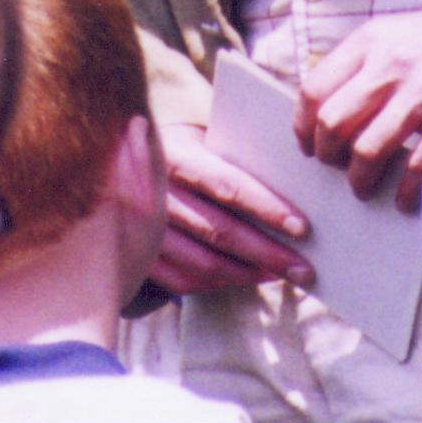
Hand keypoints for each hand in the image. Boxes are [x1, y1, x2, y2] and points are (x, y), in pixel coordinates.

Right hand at [150, 125, 314, 296]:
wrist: (117, 160)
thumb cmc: (179, 147)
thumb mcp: (199, 137)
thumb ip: (233, 156)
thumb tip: (293, 183)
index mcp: (174, 156)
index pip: (228, 186)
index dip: (267, 208)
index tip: (303, 227)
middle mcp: (156, 195)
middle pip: (220, 232)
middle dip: (269, 253)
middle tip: (304, 269)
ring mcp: (143, 232)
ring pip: (204, 264)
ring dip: (248, 274)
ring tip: (281, 275)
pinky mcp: (139, 258)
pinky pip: (184, 282)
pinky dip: (219, 285)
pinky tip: (246, 279)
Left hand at [293, 10, 421, 211]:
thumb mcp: (390, 35)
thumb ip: (358, 65)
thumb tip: (322, 111)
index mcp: (369, 41)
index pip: (314, 89)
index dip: (304, 126)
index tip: (309, 144)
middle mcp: (391, 64)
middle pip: (333, 122)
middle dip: (328, 155)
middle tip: (336, 166)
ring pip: (368, 150)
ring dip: (360, 179)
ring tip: (363, 186)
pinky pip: (417, 167)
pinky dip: (405, 191)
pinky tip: (404, 198)